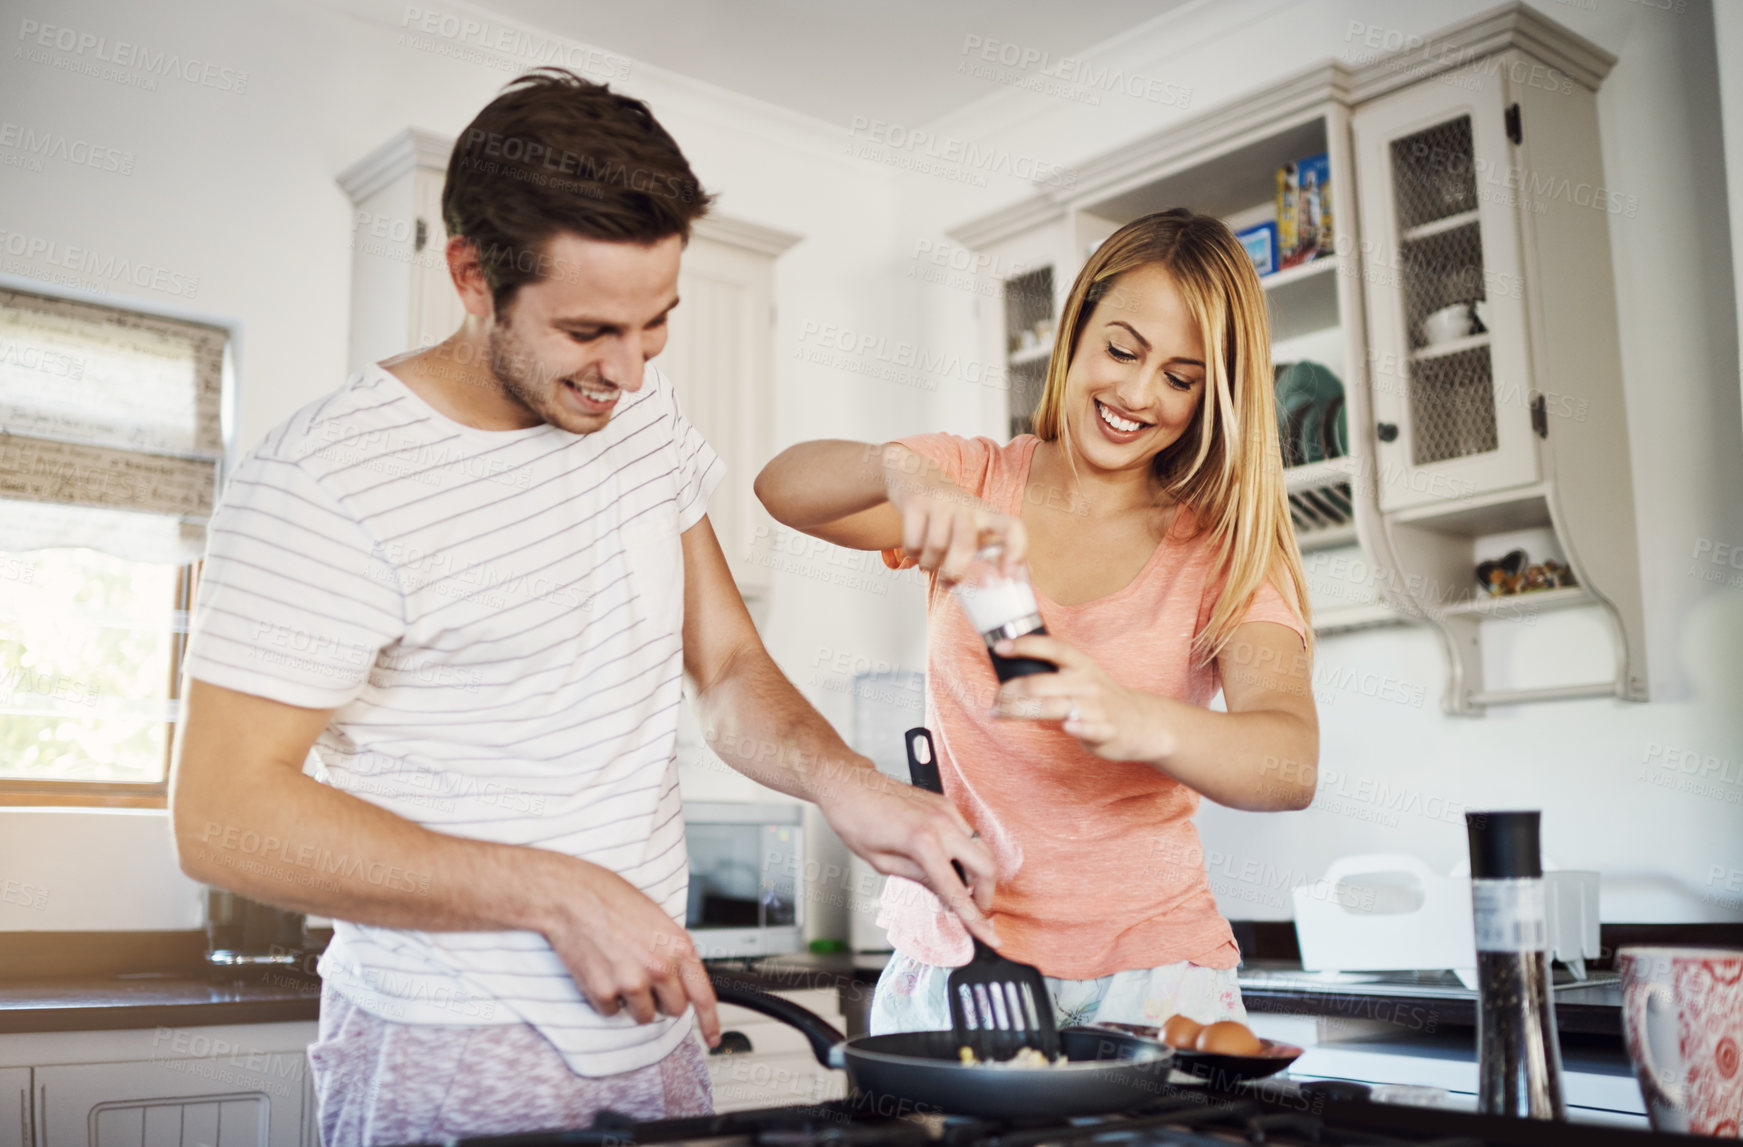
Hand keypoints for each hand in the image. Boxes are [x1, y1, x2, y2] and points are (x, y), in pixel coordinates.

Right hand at [542, 857, 720, 1047]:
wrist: (572, 897)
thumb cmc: (612, 900)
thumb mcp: (657, 920)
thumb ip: (672, 951)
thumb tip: (678, 978)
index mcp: (678, 946)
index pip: (703, 994)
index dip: (710, 1021)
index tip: (713, 1038)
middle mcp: (660, 967)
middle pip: (673, 1010)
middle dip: (662, 1002)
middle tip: (645, 983)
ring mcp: (632, 982)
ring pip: (643, 1016)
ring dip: (633, 1003)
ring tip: (619, 971)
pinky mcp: (604, 992)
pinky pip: (611, 1012)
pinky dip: (605, 999)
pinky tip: (600, 971)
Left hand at [814, 761, 1000, 946]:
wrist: (850, 784)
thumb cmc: (856, 821)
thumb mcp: (882, 863)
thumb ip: (920, 880)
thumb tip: (945, 896)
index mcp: (923, 842)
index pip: (957, 890)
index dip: (975, 920)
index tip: (991, 939)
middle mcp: (942, 823)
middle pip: (986, 866)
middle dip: (986, 895)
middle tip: (975, 912)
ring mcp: (947, 810)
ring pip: (983, 849)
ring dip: (980, 874)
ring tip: (962, 890)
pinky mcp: (946, 804)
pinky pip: (970, 834)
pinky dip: (969, 854)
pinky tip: (953, 866)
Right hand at [881, 445, 1026, 580]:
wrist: (915, 474)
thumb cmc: (947, 510)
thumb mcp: (971, 523)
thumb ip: (987, 548)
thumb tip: (1010, 579)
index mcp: (985, 513)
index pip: (1011, 526)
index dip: (1016, 549)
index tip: (1007, 573)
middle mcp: (966, 505)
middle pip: (965, 543)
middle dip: (955, 571)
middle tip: (949, 582)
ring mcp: (940, 501)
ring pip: (936, 546)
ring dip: (929, 564)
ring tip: (928, 563)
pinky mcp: (916, 502)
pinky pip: (914, 541)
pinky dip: (913, 554)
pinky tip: (916, 550)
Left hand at [991, 633, 1178, 762]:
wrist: (1143, 723)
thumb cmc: (1101, 698)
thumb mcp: (1082, 675)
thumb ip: (1053, 673)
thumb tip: (1011, 672)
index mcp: (1081, 665)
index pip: (1053, 648)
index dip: (1026, 645)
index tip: (1000, 647)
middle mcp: (1087, 683)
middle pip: (1041, 683)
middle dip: (1010, 692)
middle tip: (993, 700)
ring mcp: (1097, 707)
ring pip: (1054, 707)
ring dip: (1020, 711)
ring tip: (997, 714)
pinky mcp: (1106, 730)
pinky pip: (1090, 728)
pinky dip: (1078, 727)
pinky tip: (1067, 727)